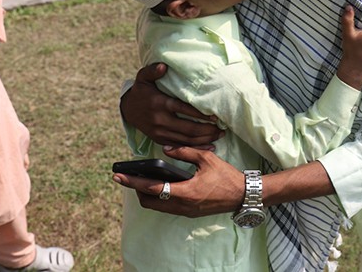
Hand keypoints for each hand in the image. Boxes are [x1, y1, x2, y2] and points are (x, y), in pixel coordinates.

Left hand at [112, 146, 244, 216]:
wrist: (243, 195)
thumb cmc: (226, 176)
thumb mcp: (206, 158)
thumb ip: (184, 152)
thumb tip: (165, 149)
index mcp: (185, 192)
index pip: (151, 188)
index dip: (133, 182)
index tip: (119, 177)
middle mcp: (182, 206)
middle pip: (149, 202)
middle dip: (136, 190)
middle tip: (130, 177)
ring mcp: (186, 211)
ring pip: (157, 206)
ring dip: (147, 195)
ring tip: (142, 180)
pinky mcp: (190, 213)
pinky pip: (167, 207)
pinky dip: (159, 197)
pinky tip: (160, 185)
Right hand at [121, 63, 223, 146]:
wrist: (128, 109)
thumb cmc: (141, 91)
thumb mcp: (143, 77)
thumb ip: (153, 70)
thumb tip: (163, 65)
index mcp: (160, 103)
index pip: (184, 110)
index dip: (201, 114)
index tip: (216, 115)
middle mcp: (161, 120)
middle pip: (188, 128)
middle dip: (207, 130)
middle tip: (222, 128)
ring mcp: (160, 132)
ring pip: (186, 139)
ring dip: (204, 139)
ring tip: (219, 135)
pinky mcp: (160, 140)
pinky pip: (181, 146)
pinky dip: (195, 147)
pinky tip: (208, 145)